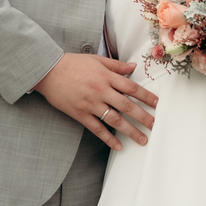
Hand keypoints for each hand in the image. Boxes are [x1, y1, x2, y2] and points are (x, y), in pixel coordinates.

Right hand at [35, 54, 158, 149]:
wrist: (48, 71)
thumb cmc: (72, 63)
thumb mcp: (96, 60)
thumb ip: (117, 66)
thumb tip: (134, 67)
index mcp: (106, 77)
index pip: (132, 88)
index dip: (146, 97)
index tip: (157, 104)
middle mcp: (101, 91)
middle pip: (127, 106)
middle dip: (143, 117)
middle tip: (154, 125)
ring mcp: (90, 104)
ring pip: (115, 120)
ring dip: (130, 131)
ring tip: (142, 139)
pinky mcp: (80, 114)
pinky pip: (97, 129)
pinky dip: (109, 138)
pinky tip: (119, 146)